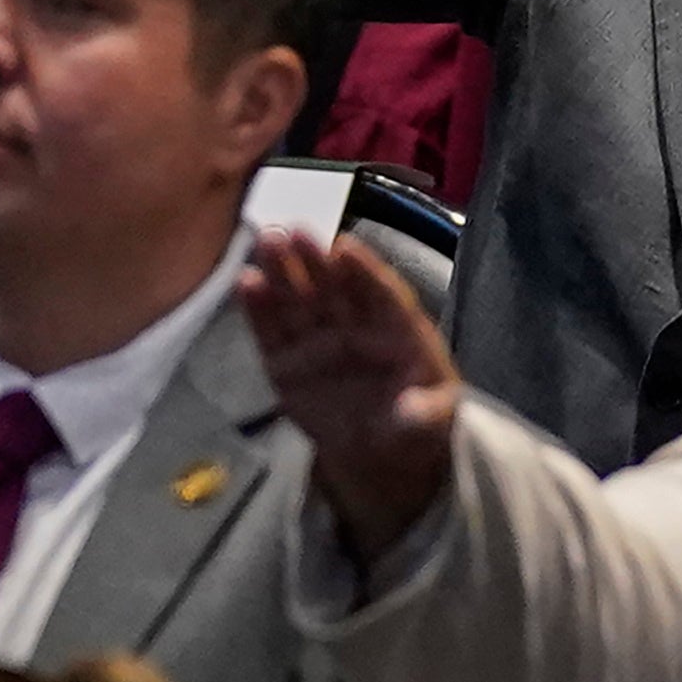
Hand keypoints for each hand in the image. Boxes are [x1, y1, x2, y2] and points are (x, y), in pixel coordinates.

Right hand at [236, 228, 461, 565]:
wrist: (380, 450)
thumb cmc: (415, 416)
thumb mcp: (434, 419)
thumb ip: (424, 414)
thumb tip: (411, 413)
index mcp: (397, 327)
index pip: (380, 294)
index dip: (364, 272)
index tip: (345, 250)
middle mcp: (354, 325)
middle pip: (333, 287)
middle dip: (315, 260)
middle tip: (295, 231)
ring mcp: (318, 342)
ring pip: (298, 301)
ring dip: (281, 272)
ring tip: (266, 242)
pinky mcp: (287, 365)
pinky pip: (270, 334)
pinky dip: (258, 309)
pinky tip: (246, 282)